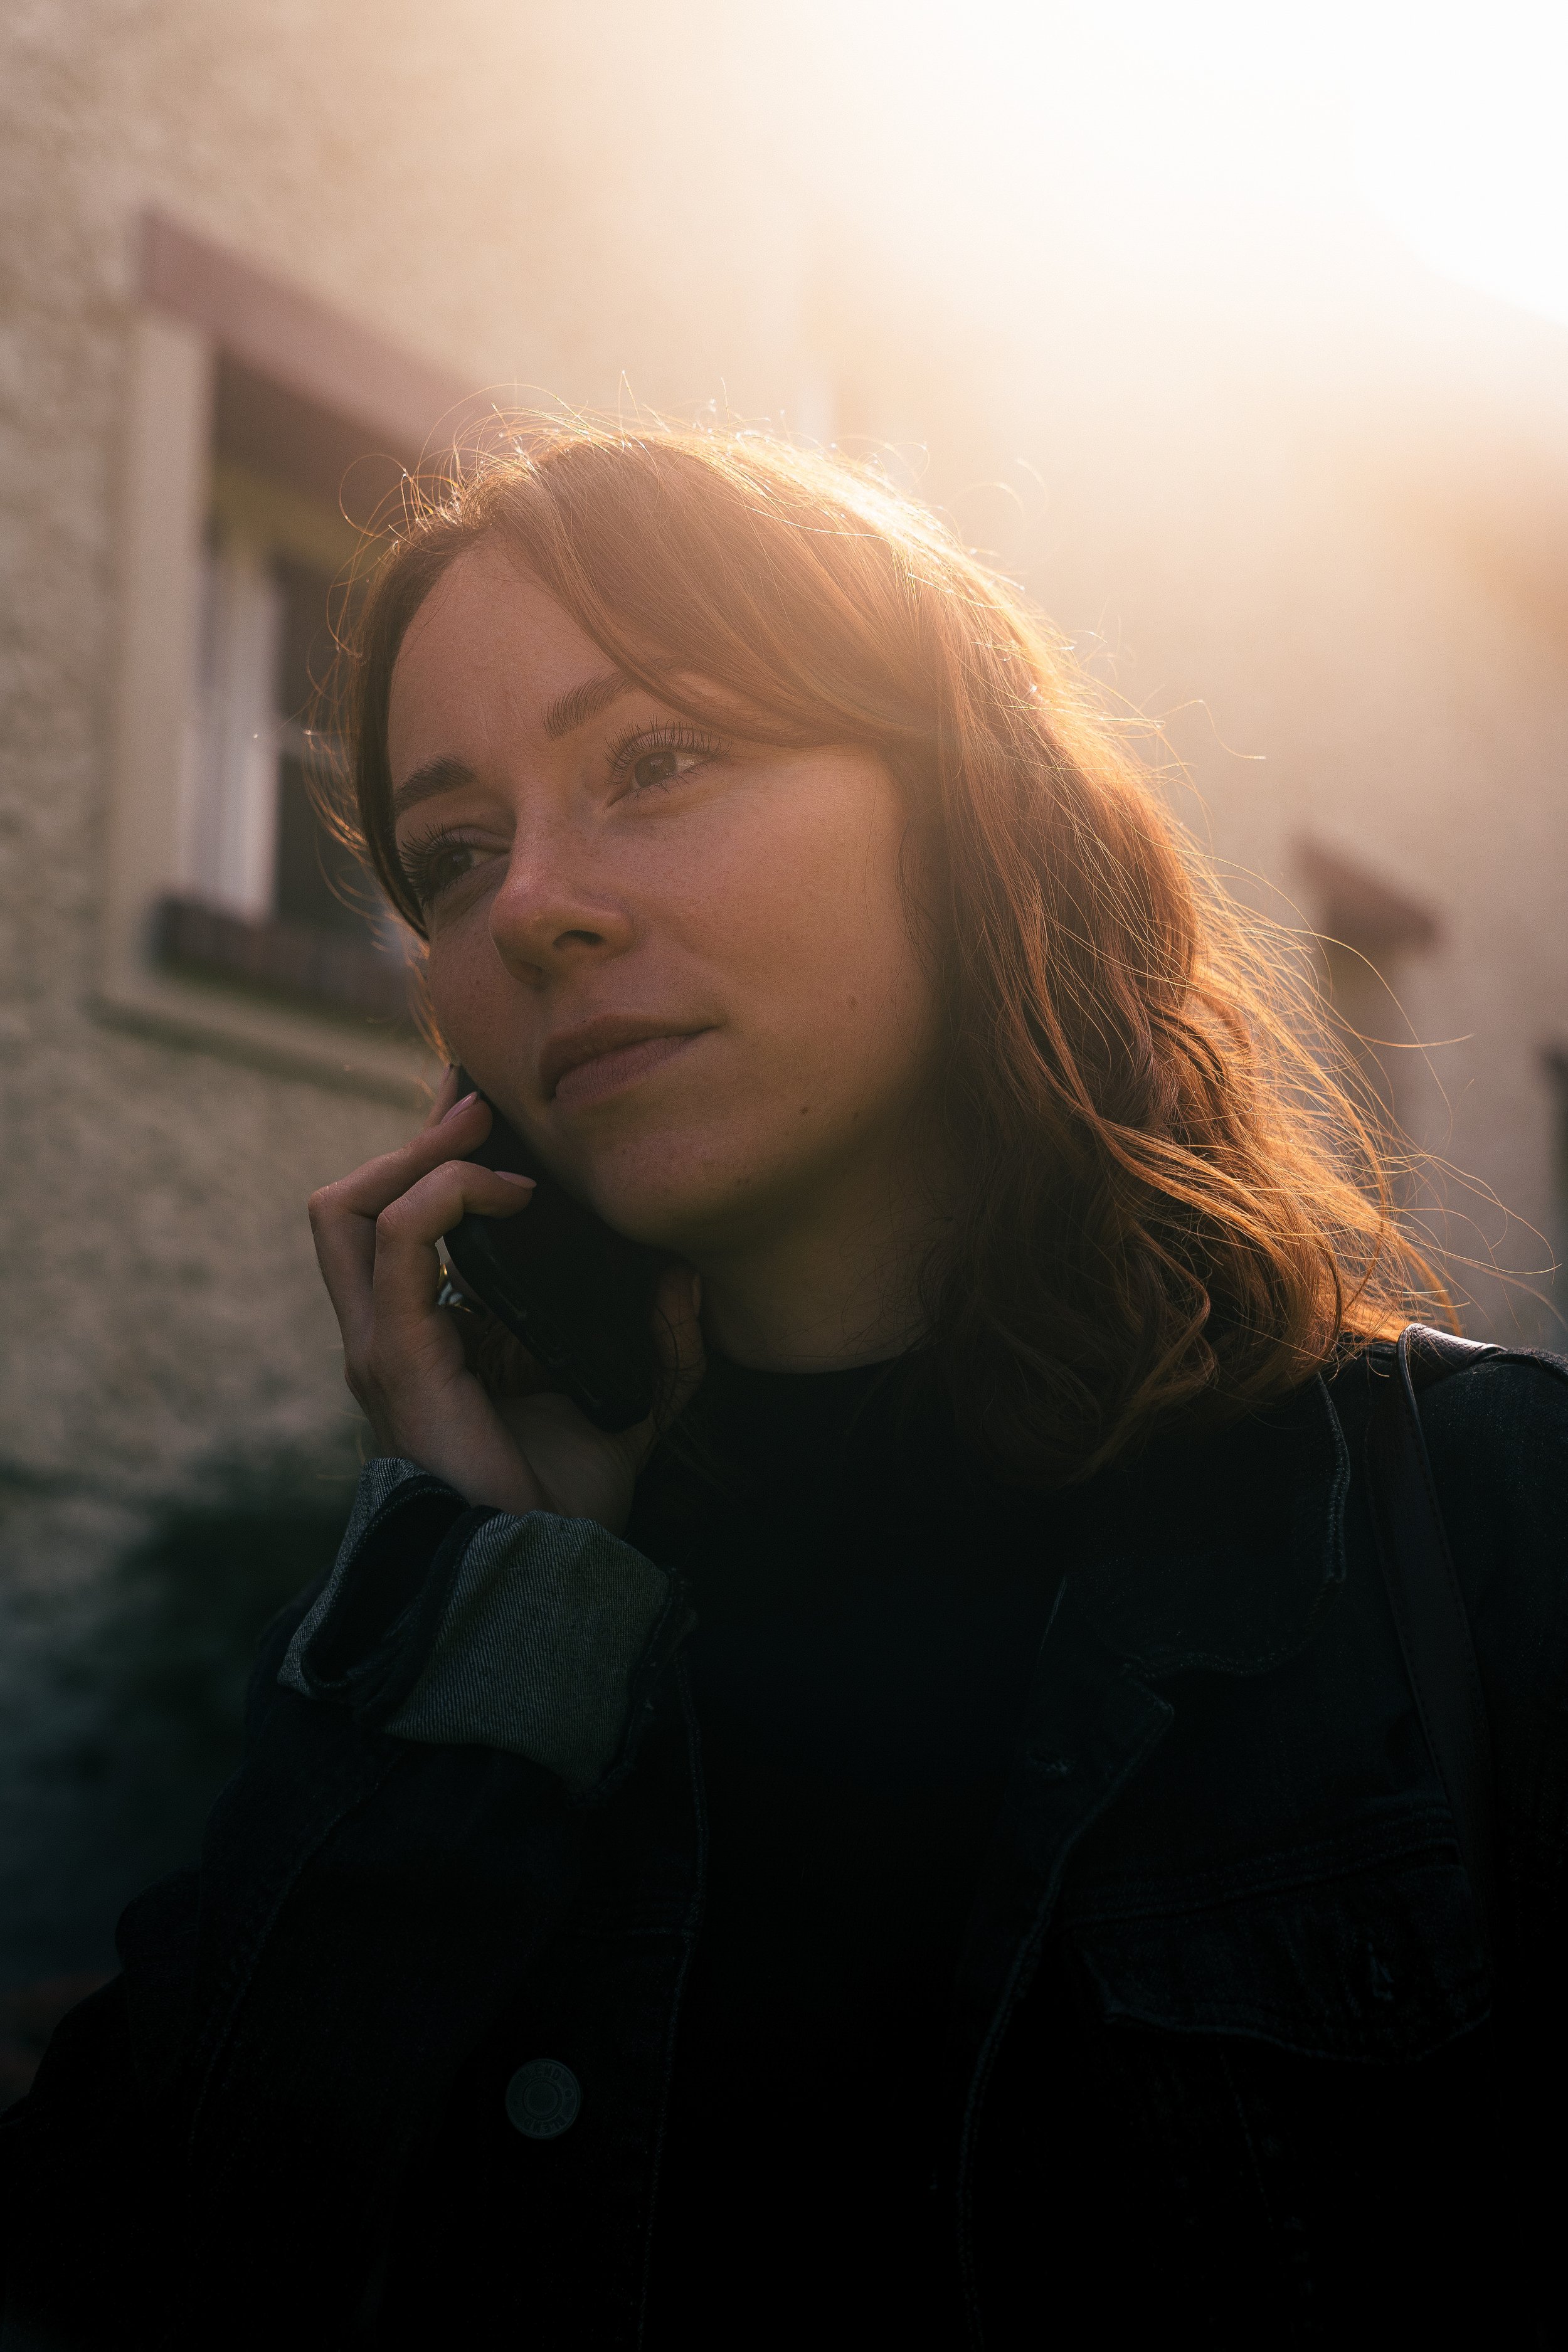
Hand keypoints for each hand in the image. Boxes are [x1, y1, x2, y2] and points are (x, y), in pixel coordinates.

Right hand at [308, 1070, 702, 1529]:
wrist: (544, 1569)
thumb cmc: (569, 1503)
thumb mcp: (632, 1406)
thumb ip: (662, 1344)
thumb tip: (687, 1278)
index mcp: (432, 1336)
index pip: (401, 1223)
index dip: (439, 1159)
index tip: (501, 1116)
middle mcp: (392, 1333)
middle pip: (352, 1202)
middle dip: (412, 1140)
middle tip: (479, 1103)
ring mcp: (382, 1344)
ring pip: (345, 1208)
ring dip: (414, 1153)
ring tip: (481, 1130)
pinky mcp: (396, 1355)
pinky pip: (399, 1241)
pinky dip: (447, 1194)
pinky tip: (512, 1193)